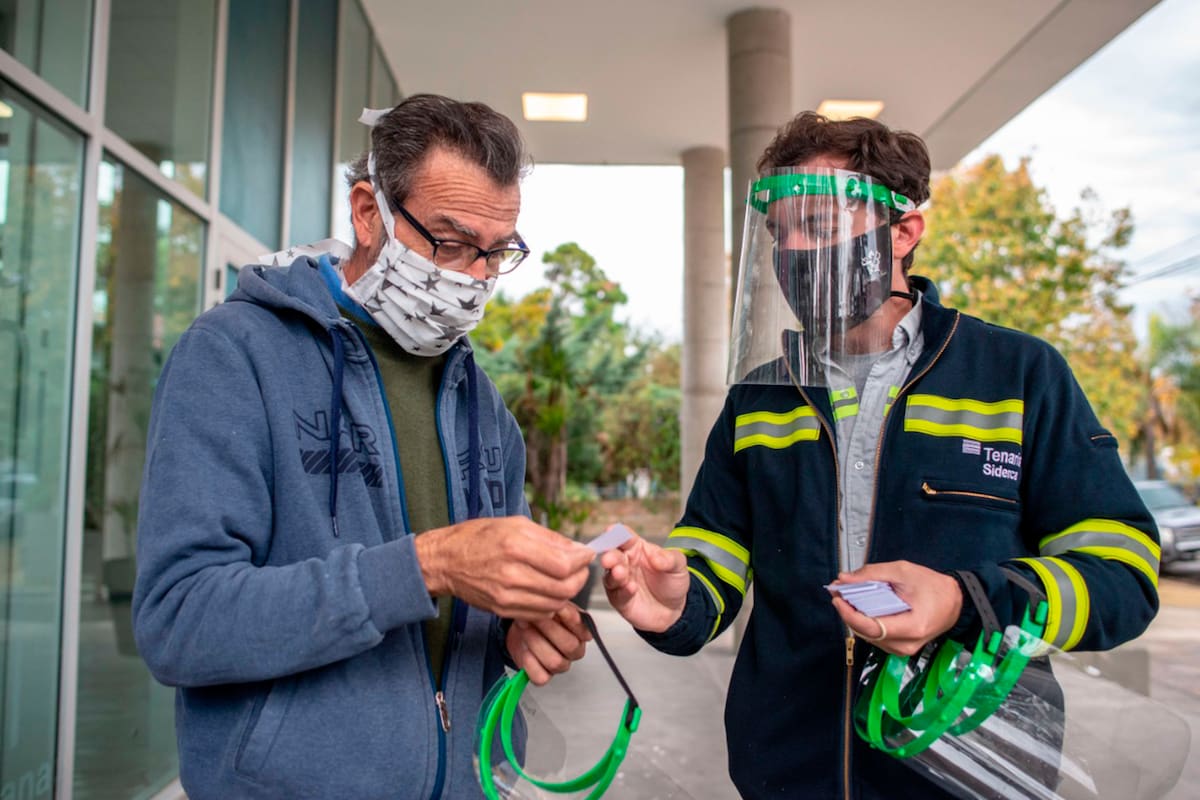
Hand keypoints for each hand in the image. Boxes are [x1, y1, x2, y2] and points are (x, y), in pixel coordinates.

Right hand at [415, 516, 593, 619]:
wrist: (445, 561)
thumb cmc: (477, 537)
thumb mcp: (515, 524)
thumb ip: (549, 538)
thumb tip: (577, 548)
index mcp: (516, 546)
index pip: (565, 564)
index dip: (582, 561)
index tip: (587, 554)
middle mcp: (511, 574)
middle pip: (564, 587)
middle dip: (580, 578)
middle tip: (581, 568)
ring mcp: (506, 596)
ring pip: (555, 603)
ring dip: (568, 592)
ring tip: (566, 578)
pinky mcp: (503, 610)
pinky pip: (539, 613)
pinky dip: (551, 603)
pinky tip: (548, 590)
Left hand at [506, 604, 590, 685]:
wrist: (521, 627)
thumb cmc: (540, 616)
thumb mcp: (552, 605)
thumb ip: (559, 605)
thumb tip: (561, 601)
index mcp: (581, 634)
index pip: (583, 629)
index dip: (569, 618)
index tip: (555, 608)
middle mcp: (574, 651)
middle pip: (569, 646)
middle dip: (549, 629)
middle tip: (535, 618)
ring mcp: (560, 665)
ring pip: (555, 662)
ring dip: (536, 642)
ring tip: (525, 628)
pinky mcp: (544, 676)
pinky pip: (541, 677)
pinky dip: (530, 663)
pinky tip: (524, 649)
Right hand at [599, 529, 689, 632]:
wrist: (674, 609)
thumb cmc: (672, 582)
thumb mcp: (678, 566)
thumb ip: (669, 559)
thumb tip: (656, 557)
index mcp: (636, 548)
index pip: (625, 537)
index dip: (618, 533)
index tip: (612, 531)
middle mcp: (625, 563)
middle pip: (613, 555)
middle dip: (610, 556)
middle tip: (609, 558)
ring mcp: (621, 581)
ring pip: (610, 575)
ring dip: (614, 574)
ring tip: (620, 573)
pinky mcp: (620, 599)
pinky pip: (618, 594)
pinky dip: (623, 591)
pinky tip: (631, 588)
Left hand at [829, 560, 962, 655]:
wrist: (956, 602)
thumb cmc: (934, 587)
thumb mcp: (903, 571)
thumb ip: (872, 574)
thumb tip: (845, 578)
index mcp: (912, 627)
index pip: (870, 627)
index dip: (849, 614)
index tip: (837, 598)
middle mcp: (907, 644)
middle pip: (866, 632)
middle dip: (849, 611)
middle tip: (839, 590)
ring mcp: (903, 649)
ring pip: (868, 636)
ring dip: (855, 617)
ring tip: (848, 596)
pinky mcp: (900, 646)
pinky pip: (876, 636)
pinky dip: (865, 621)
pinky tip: (861, 607)